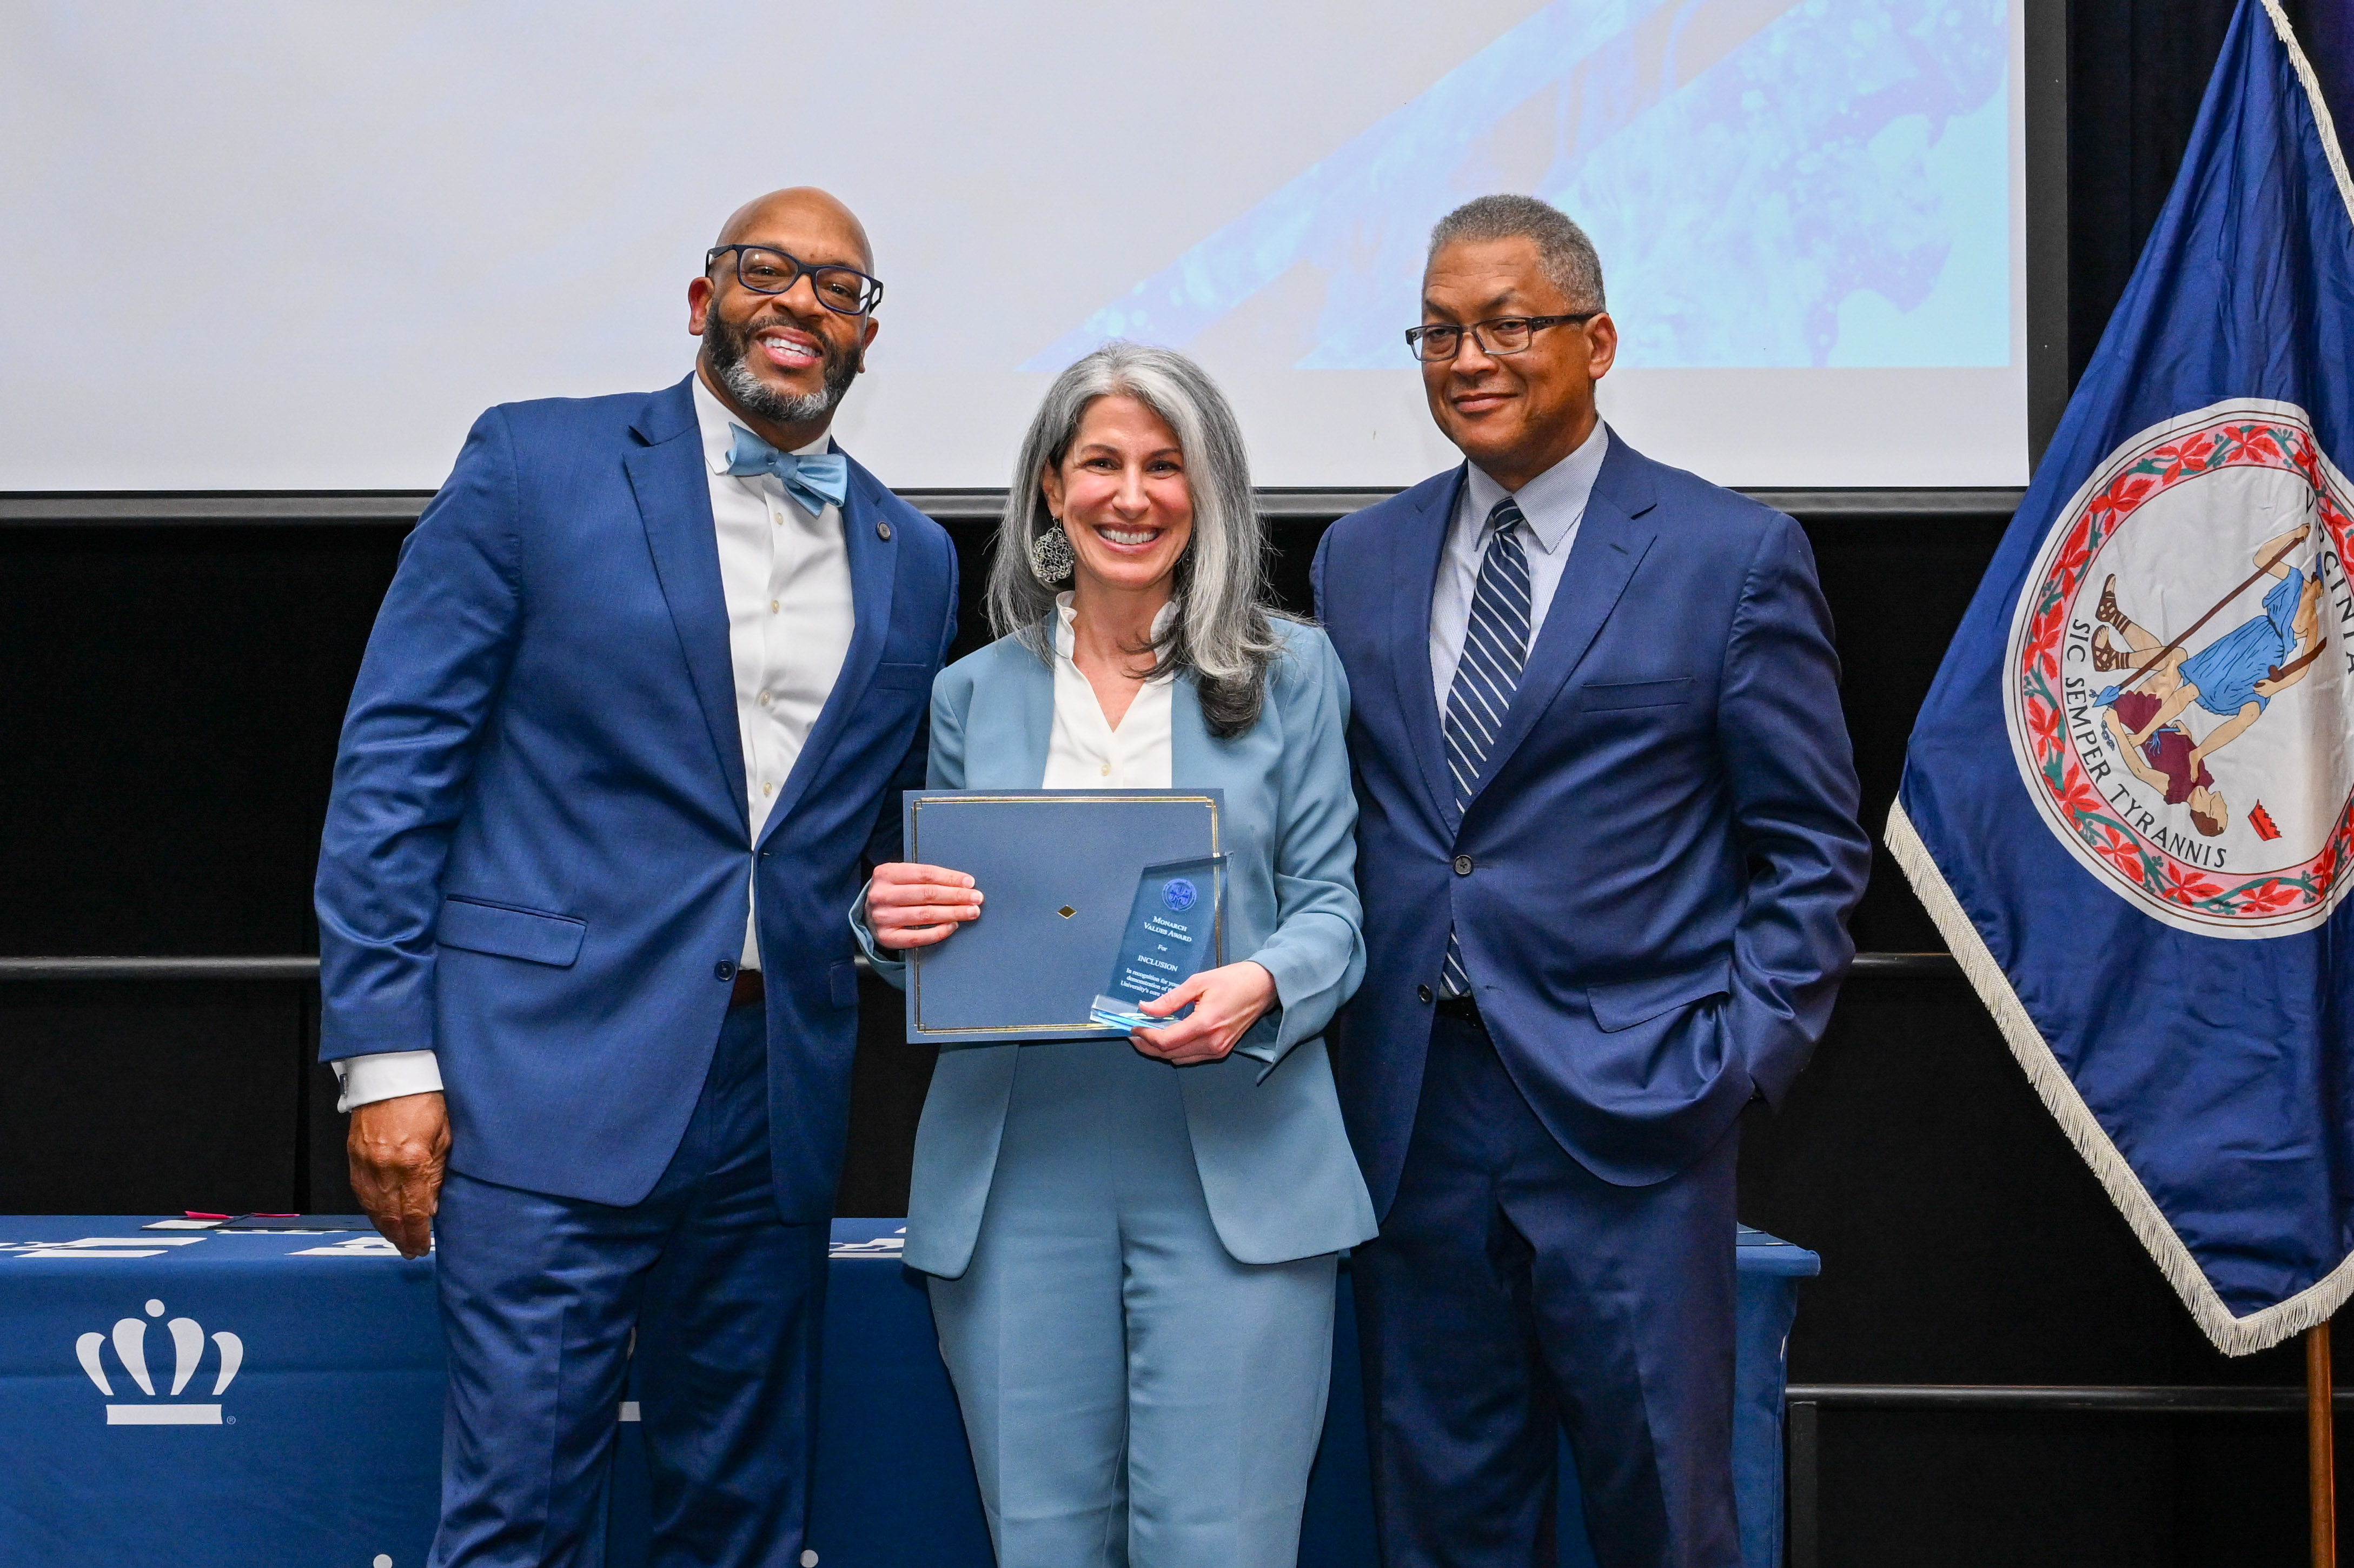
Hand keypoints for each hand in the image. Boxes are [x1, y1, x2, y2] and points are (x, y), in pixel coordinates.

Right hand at [348, 1091, 449, 1258]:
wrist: (392, 1075)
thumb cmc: (425, 1099)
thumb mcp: (445, 1137)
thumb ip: (438, 1174)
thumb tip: (433, 1206)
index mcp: (412, 1162)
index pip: (414, 1212)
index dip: (418, 1235)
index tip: (422, 1248)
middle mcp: (385, 1167)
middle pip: (391, 1215)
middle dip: (401, 1238)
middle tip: (410, 1251)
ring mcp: (365, 1163)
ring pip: (373, 1207)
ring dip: (385, 1227)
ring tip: (396, 1240)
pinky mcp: (354, 1156)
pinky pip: (361, 1192)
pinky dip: (371, 1209)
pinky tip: (379, 1217)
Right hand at [867, 862, 982, 949]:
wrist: (867, 914)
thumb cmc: (893, 892)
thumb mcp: (901, 877)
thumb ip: (925, 878)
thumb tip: (963, 883)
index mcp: (886, 873)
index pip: (925, 874)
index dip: (950, 878)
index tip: (970, 882)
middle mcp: (882, 895)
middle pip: (927, 894)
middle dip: (956, 896)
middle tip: (977, 898)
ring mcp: (883, 917)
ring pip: (925, 915)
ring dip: (953, 913)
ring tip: (971, 912)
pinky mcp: (887, 937)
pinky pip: (918, 937)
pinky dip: (939, 931)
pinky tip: (953, 925)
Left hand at [1130, 961, 1277, 1066]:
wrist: (1263, 987)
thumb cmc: (1233, 980)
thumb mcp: (1198, 982)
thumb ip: (1170, 999)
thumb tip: (1145, 1008)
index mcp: (1205, 1024)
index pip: (1166, 1041)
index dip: (1146, 1037)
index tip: (1134, 1028)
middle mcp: (1212, 1043)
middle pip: (1170, 1054)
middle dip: (1148, 1047)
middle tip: (1134, 1036)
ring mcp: (1218, 1050)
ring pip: (1180, 1059)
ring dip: (1161, 1051)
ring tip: (1148, 1037)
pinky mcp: (1222, 1051)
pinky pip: (1192, 1057)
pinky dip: (1177, 1051)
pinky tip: (1169, 1038)